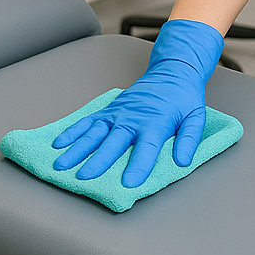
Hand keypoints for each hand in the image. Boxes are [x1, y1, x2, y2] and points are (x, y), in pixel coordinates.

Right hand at [52, 19, 223, 186]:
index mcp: (156, 123)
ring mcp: (118, 113)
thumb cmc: (184, 99)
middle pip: (114, 142)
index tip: (129, 183)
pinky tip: (59, 144)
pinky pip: (88, 121)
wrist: (172, 71)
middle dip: (99, 160)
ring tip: (61, 165)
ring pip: (95, 132)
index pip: (147, 147)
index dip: (139, 165)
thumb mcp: (196, 117)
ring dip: (77, 149)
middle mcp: (133, 119)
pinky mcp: (109, 110)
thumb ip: (189, 139)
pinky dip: (73, 131)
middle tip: (84, 178)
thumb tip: (182, 161)